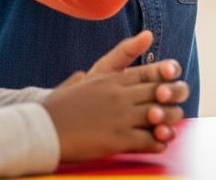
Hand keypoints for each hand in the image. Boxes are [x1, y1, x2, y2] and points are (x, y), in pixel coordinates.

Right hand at [42, 32, 190, 162]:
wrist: (40, 129)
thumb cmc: (53, 109)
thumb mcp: (73, 86)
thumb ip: (84, 79)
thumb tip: (80, 75)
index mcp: (111, 79)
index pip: (149, 72)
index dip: (166, 75)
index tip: (173, 80)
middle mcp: (120, 95)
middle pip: (160, 92)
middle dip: (173, 98)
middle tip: (176, 106)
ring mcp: (121, 116)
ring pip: (160, 115)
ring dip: (169, 121)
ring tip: (170, 127)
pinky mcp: (118, 138)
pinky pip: (149, 140)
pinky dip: (159, 142)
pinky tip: (160, 143)